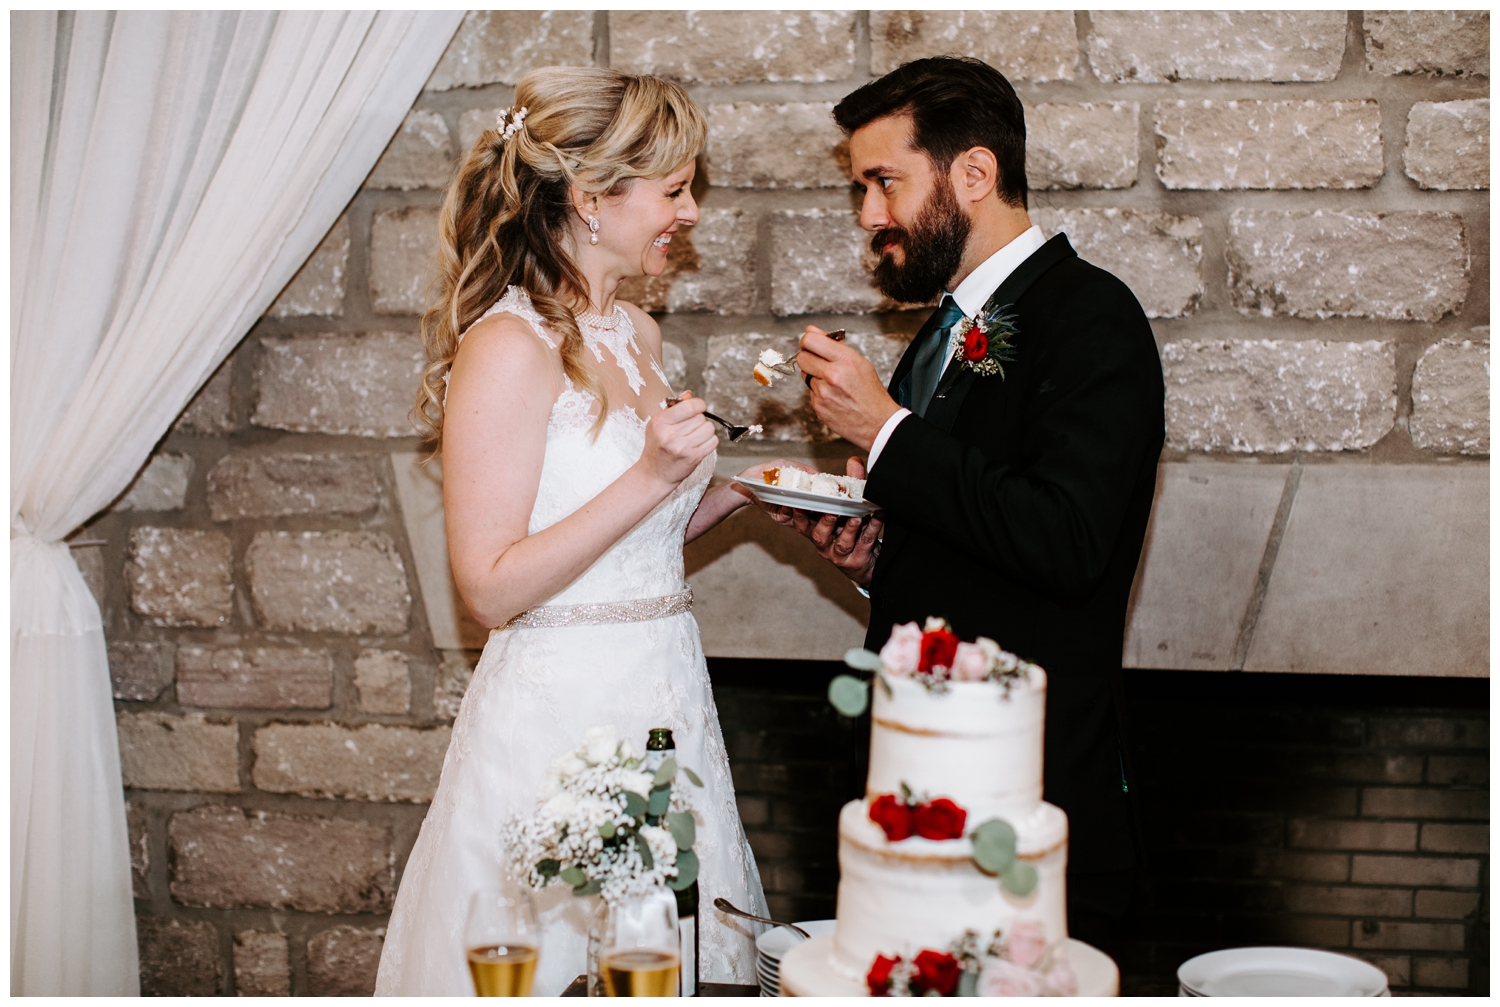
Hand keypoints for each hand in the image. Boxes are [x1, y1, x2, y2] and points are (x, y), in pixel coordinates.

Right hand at [638, 391, 716, 488]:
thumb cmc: (656, 447)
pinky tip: (699, 444)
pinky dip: (709, 441)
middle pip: (701, 417)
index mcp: (660, 422)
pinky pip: (713, 442)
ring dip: (705, 431)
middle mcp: (671, 434)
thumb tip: (689, 395)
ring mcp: (683, 447)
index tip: (697, 408)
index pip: (690, 406)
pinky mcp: (694, 458)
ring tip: (694, 436)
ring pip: (709, 428)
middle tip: (690, 428)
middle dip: (699, 420)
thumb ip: (674, 408)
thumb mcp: (658, 424)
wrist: (654, 474)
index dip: (698, 404)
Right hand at [761, 456, 883, 587]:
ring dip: (849, 529)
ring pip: (842, 543)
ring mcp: (840, 555)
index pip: (802, 524)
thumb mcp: (845, 507)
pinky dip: (873, 528)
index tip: (799, 503)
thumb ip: (849, 484)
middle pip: (819, 535)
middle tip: (831, 510)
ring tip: (857, 518)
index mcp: (816, 531)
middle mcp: (825, 544)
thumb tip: (854, 461)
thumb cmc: (850, 530)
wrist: (865, 561)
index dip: (799, 515)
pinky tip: (878, 516)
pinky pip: (865, 543)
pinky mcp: (857, 560)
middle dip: (825, 522)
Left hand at [797, 327, 900, 450]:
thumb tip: (812, 331)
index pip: (809, 341)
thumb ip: (834, 345)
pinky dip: (818, 392)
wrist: (878, 422)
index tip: (811, 344)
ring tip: (832, 382)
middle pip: (801, 357)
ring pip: (804, 375)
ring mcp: (823, 393)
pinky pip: (810, 392)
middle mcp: (832, 375)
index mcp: (845, 360)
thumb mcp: (859, 362)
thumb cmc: (871, 392)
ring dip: (814, 376)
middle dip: (808, 357)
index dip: (808, 341)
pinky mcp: (818, 407)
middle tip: (820, 362)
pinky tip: (833, 395)